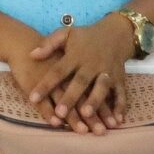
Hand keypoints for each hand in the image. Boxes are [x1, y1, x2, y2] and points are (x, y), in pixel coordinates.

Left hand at [21, 19, 136, 132]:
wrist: (115, 33)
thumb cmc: (85, 37)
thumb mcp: (66, 34)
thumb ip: (49, 44)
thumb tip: (31, 54)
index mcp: (75, 55)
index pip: (58, 71)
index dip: (46, 84)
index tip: (33, 98)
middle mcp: (91, 65)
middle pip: (80, 82)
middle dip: (71, 97)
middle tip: (60, 113)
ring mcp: (107, 72)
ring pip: (101, 88)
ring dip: (95, 101)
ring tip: (87, 114)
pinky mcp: (120, 78)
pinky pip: (121, 93)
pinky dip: (120, 106)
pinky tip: (117, 121)